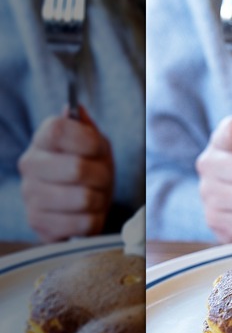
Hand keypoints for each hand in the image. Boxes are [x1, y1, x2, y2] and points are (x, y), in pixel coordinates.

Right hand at [17, 106, 113, 241]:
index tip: (97, 149)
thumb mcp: (96, 145)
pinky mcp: (38, 223)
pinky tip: (86, 214)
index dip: (86, 140)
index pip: (58, 130)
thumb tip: (74, 109)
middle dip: (102, 176)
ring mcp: (30, 195)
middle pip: (77, 169)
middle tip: (101, 178)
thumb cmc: (91, 169)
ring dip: (100, 199)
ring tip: (94, 197)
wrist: (83, 204)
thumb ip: (87, 128)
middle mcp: (29, 165)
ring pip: (84, 199)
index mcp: (42, 140)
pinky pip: (83, 224)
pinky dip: (94, 220)